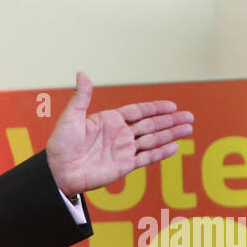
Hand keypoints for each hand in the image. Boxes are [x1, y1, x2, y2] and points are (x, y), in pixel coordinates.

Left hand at [46, 72, 194, 196]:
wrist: (57, 172)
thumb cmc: (61, 145)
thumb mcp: (71, 118)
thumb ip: (81, 97)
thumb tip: (82, 73)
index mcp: (110, 121)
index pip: (138, 112)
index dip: (155, 108)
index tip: (172, 106)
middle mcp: (119, 135)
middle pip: (150, 125)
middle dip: (170, 121)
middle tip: (189, 117)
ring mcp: (123, 151)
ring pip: (152, 141)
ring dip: (171, 135)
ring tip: (189, 129)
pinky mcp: (123, 166)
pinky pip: (146, 158)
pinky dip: (160, 153)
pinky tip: (175, 147)